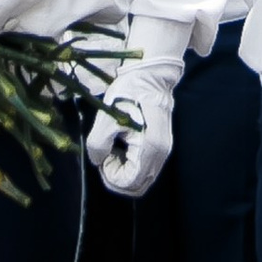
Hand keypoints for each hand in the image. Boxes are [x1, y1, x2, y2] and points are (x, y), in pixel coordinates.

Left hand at [88, 65, 177, 195]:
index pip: (130, 182)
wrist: (150, 75)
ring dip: (123, 171)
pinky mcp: (160, 146)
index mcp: (150, 148)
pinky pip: (144, 168)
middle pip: (137, 186)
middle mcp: (161, 154)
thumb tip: (98, 161)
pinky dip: (130, 165)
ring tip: (113, 150)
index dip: (112, 176)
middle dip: (117, 177)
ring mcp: (163, 151)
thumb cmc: (128, 93)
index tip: (104, 156)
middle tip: (106, 156)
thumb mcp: (106, 118)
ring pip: (141, 179)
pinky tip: (122, 147)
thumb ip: (98, 145)